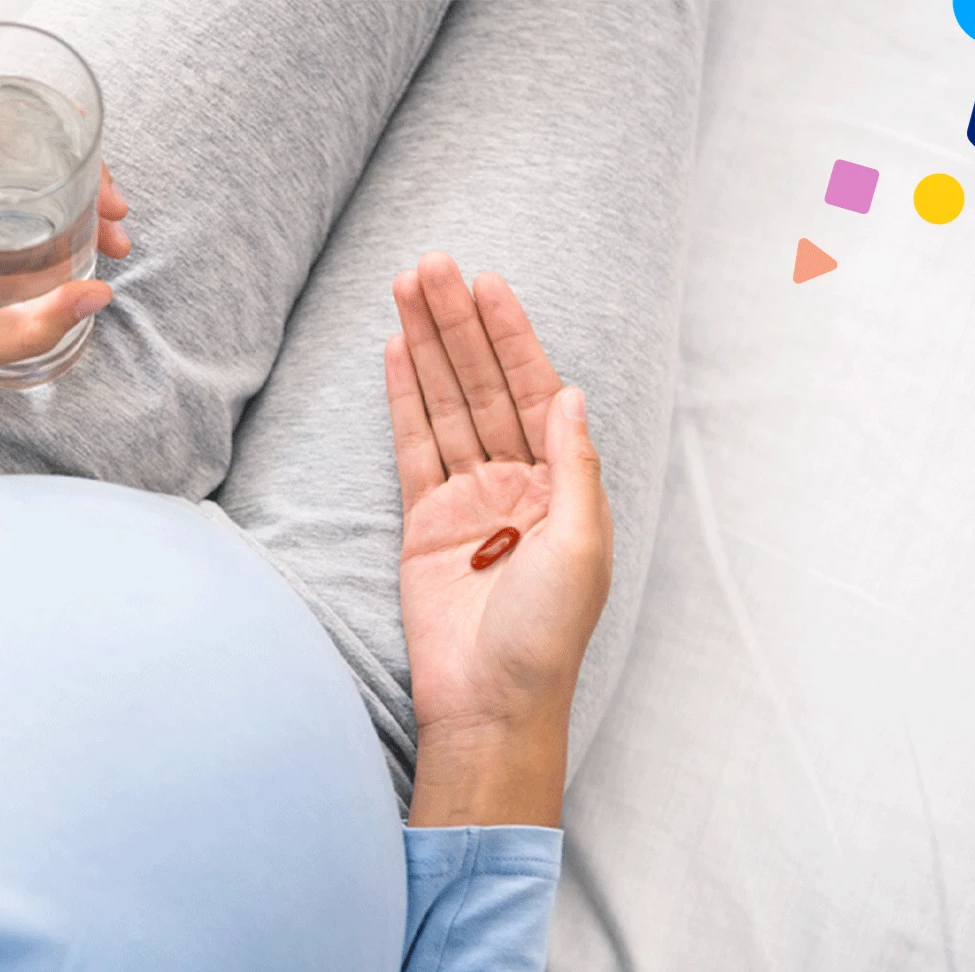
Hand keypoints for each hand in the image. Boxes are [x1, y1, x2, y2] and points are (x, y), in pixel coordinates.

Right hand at [386, 252, 612, 827]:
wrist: (490, 702)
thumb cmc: (546, 637)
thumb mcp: (581, 548)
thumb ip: (574, 467)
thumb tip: (571, 395)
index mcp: (562, 486)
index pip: (533, 391)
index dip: (510, 337)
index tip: (486, 285)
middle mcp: (514, 483)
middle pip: (482, 385)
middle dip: (457, 325)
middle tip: (430, 265)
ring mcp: (466, 500)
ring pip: (444, 405)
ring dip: (426, 348)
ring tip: (405, 288)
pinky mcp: (422, 523)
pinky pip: (412, 448)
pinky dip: (402, 401)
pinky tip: (393, 354)